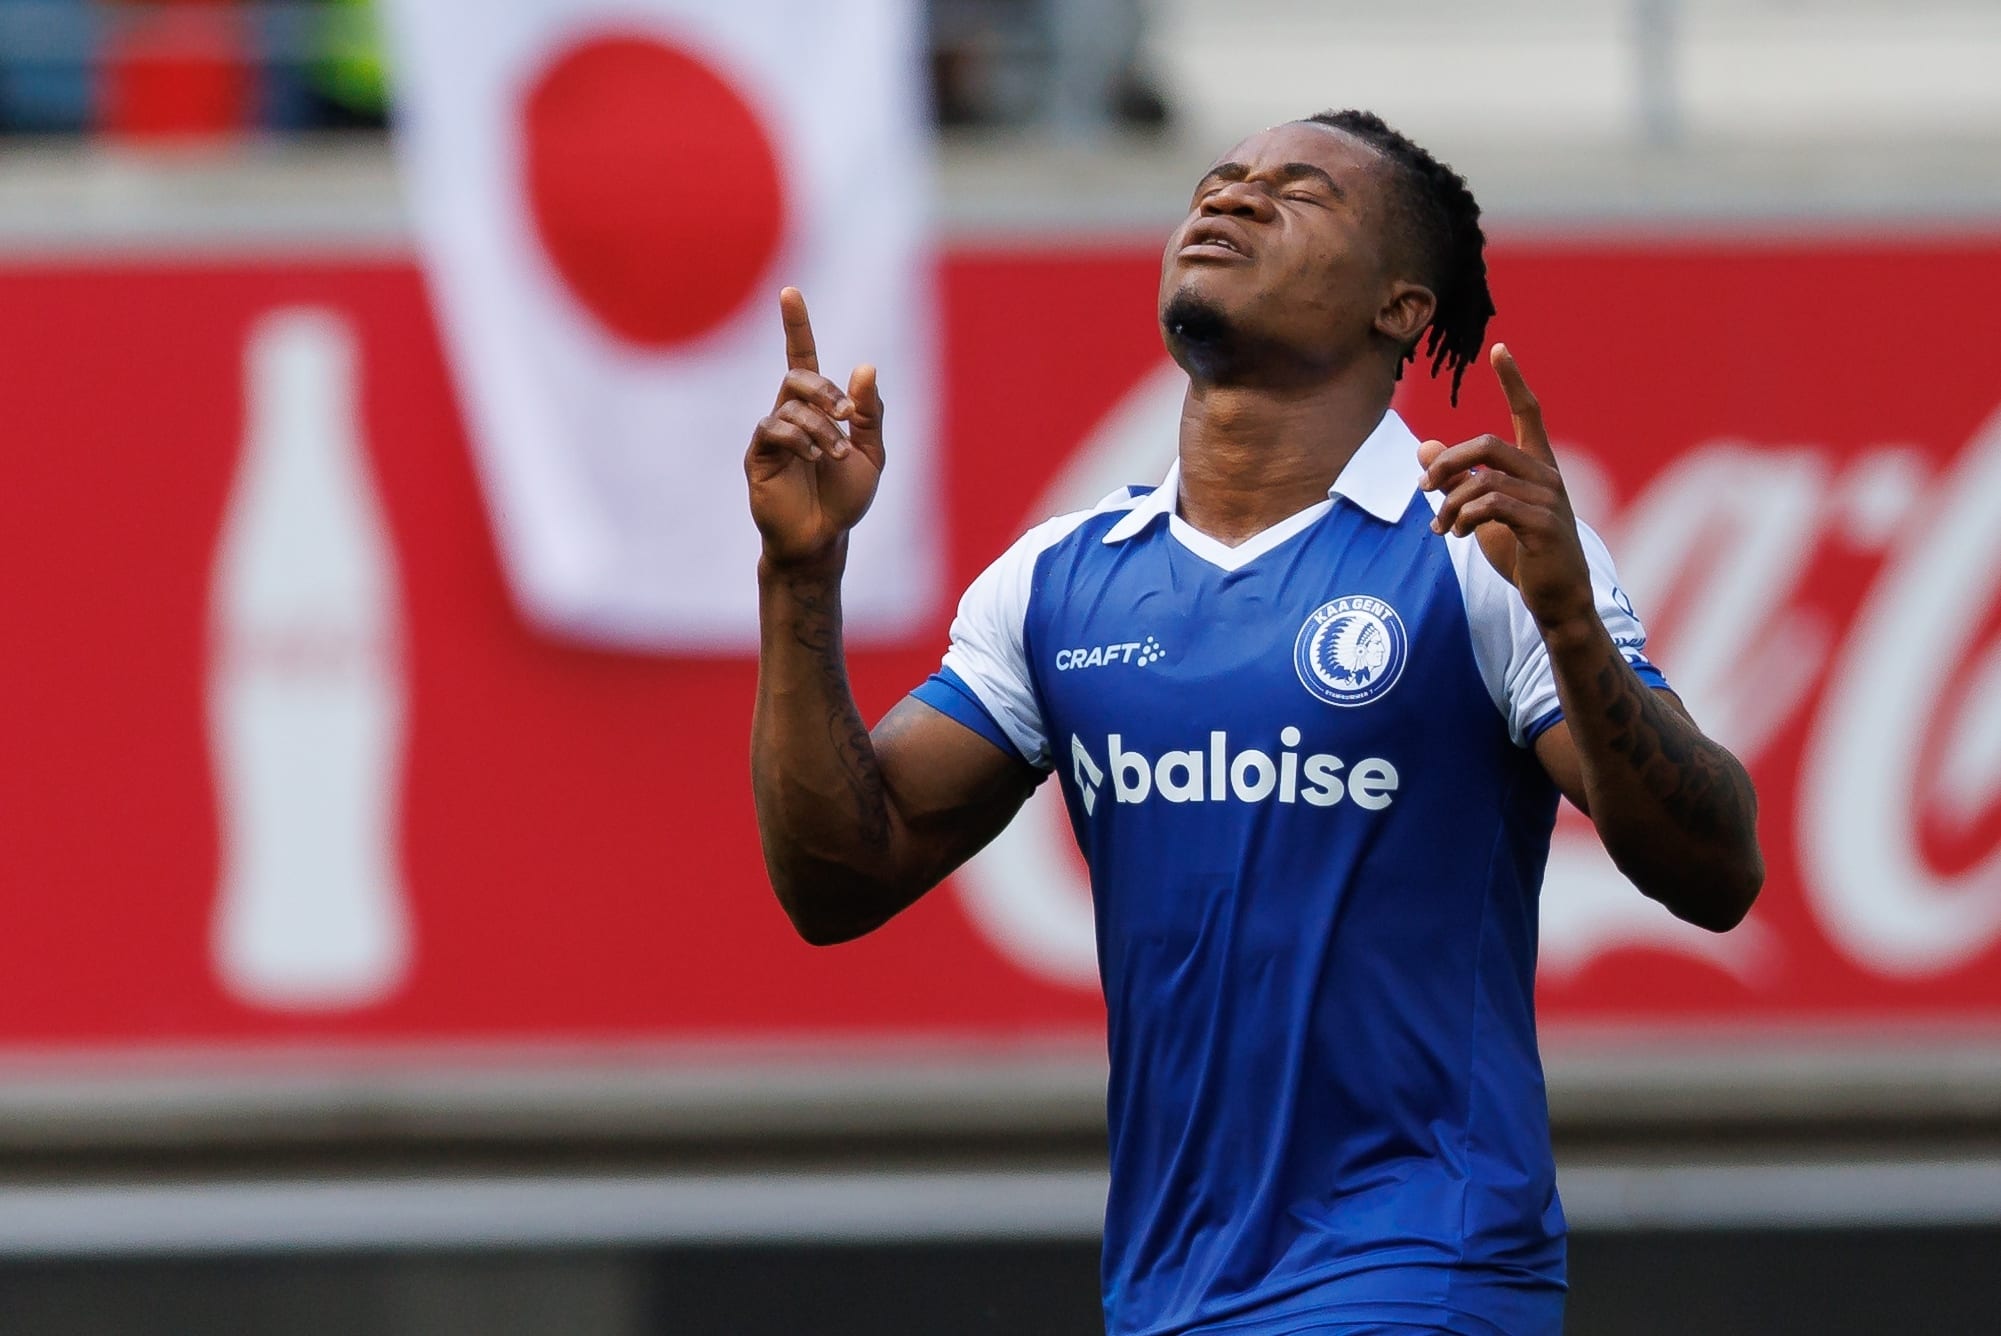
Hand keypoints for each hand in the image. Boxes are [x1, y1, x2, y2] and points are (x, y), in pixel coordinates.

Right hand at [745, 287, 885, 568]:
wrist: (823, 540)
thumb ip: (869, 413)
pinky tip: (815, 458)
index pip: (801, 358)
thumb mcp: (872, 454)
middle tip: (847, 416)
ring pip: (791, 406)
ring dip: (822, 427)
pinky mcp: (758, 457)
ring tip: (838, 456)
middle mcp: (790, 415)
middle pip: (797, 376)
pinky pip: (773, 429)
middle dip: (825, 390)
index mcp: (817, 410)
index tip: (789, 292)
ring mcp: (772, 436)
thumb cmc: (845, 499)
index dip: (795, 326)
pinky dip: (800, 438)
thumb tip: (864, 367)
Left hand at [1418, 344, 1594, 631]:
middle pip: (1487, 445)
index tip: (1499, 348)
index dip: (1513, 380)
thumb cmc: (1523, 555)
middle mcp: (1547, 476)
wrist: (1559, 599)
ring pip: (1482, 481)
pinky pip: (1492, 506)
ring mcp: (1549, 499)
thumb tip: (1423, 449)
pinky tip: (1456, 534)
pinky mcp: (1543, 525)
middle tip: (1423, 488)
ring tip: (1440, 528)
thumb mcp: (1483, 515)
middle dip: (1447, 463)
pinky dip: (1464, 517)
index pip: (1528, 413)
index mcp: (1538, 467)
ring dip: (1450, 504)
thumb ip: (1457, 482)